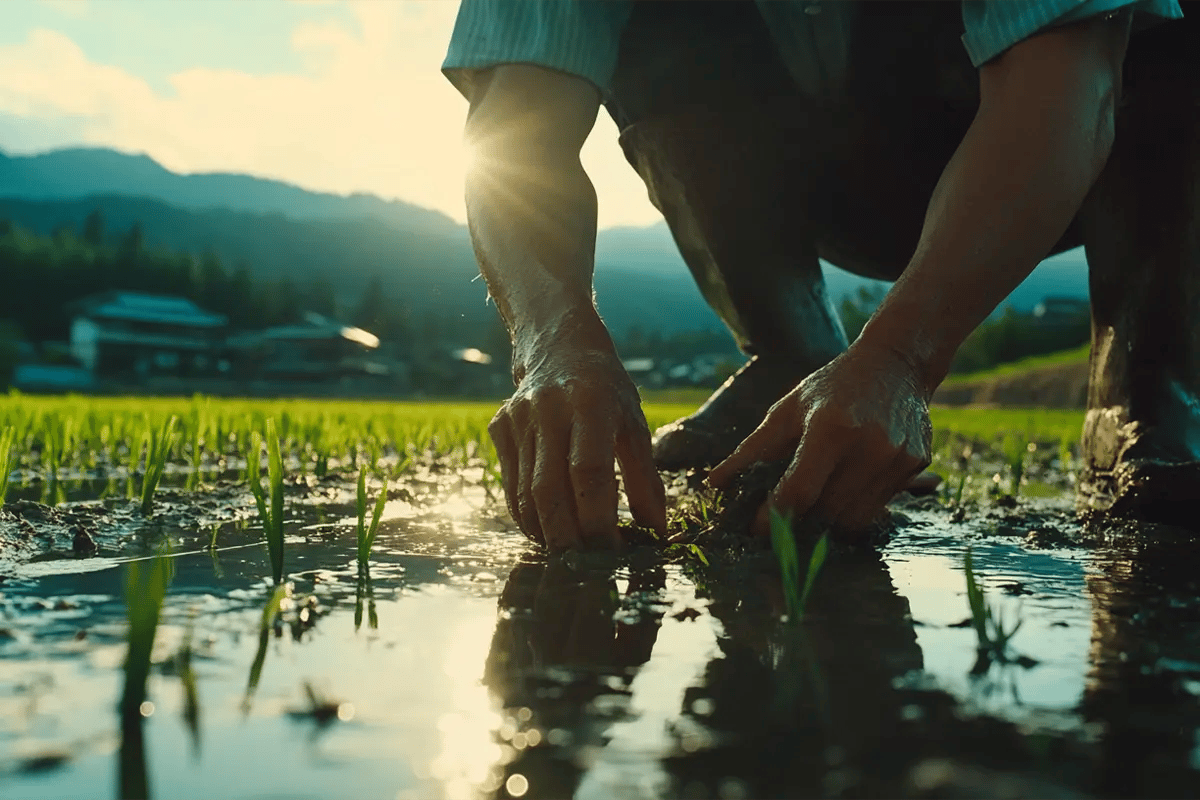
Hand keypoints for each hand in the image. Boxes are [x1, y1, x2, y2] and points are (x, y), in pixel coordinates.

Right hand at [489, 319, 666, 549]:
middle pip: (549, 490)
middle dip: (568, 538)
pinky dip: (528, 516)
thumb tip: (655, 532)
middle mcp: (548, 408)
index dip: (598, 519)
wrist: (559, 346)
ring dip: (546, 534)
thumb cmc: (607, 391)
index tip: (613, 549)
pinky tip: (549, 530)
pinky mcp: (499, 428)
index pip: (588, 473)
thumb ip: (646, 479)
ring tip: (569, 553)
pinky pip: (510, 486)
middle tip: (587, 564)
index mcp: (590, 403)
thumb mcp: (635, 425)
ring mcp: (518, 418)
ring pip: (524, 495)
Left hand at [707, 342, 931, 535]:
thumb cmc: (833, 386)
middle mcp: (870, 445)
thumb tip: (714, 484)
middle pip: (826, 512)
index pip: (800, 491)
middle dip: (800, 520)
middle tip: (784, 514)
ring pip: (853, 520)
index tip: (757, 528)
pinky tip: (846, 483)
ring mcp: (897, 458)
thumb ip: (752, 450)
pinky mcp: (916, 465)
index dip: (774, 517)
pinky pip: (877, 508)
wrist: (896, 364)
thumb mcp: (788, 410)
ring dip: (828, 519)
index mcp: (831, 427)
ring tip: (816, 498)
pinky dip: (855, 506)